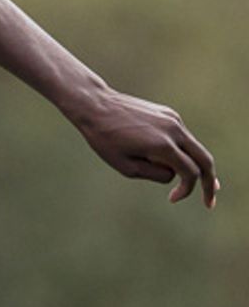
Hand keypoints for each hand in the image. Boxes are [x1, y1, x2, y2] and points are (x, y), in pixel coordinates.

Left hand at [71, 88, 218, 206]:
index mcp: (163, 145)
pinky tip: (176, 160)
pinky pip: (183, 137)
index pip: (189, 173)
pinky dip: (183, 151)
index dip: (187, 190)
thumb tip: (174, 173)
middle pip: (205, 159)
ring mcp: (174, 119)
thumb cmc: (105, 139)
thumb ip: (155, 173)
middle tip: (210, 201)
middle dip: (210, 182)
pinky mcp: (169, 114)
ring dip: (197, 165)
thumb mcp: (126, 167)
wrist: (96, 105)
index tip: (173, 199)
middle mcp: (174, 130)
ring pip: (195, 147)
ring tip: (206, 183)